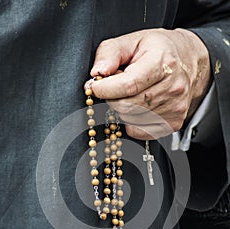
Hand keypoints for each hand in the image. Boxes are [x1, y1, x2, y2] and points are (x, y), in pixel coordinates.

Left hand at [89, 28, 210, 139]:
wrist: (190, 61)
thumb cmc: (160, 50)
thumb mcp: (133, 40)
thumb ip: (110, 53)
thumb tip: (96, 74)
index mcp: (162, 62)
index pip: (128, 85)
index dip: (104, 89)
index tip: (95, 86)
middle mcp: (172, 88)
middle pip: (127, 106)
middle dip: (112, 98)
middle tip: (114, 88)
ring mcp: (174, 108)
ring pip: (130, 119)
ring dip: (122, 109)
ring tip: (130, 94)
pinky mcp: (173, 123)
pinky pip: (138, 130)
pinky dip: (131, 121)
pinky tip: (137, 106)